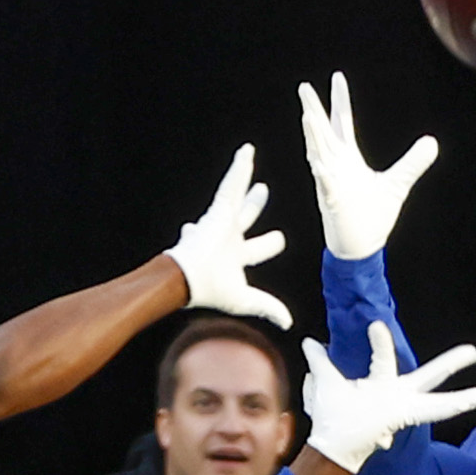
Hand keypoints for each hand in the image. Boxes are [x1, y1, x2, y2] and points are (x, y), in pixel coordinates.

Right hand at [166, 143, 290, 326]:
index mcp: (234, 257)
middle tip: (262, 192)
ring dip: (243, 176)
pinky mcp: (218, 210)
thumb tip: (288, 323)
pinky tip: (247, 151)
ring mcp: (221, 222)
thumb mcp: (246, 300)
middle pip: (246, 217)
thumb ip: (268, 307)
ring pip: (236, 194)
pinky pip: (232, 183)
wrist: (187, 279)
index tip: (277, 239)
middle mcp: (227, 237)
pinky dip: (240, 168)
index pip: (255, 249)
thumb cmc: (211, 289)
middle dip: (254, 205)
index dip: (267, 245)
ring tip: (248, 156)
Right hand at [295, 71, 437, 260]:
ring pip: (319, 154)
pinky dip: (323, 175)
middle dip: (314, 110)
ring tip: (307, 116)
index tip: (336, 77)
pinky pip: (326, 186)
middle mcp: (336, 167)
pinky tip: (320, 165)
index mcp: (348, 160)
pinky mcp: (333, 202)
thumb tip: (432, 142)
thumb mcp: (398, 184)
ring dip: (313, 136)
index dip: (340, 101)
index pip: (342, 124)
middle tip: (304, 87)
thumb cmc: (374, 216)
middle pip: (323, 132)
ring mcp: (331, 183)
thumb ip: (413, 162)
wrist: (362, 247)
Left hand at [302, 319, 475, 473]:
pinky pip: (433, 412)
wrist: (331, 446)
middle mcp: (397, 396)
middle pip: (427, 376)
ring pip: (436, 400)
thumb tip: (310, 341)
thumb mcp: (325, 382)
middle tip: (473, 352)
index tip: (376, 324)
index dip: (382, 342)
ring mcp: (404, 408)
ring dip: (460, 399)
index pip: (385, 357)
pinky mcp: (407, 416)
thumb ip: (320, 361)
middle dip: (449, 365)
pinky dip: (456, 405)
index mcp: (381, 384)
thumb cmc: (332, 417)